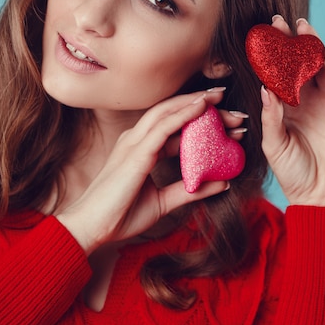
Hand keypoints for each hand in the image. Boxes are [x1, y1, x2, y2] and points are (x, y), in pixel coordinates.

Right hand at [56, 88, 241, 253]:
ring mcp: (134, 143)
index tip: (228, 121)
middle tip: (232, 108)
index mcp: (141, 149)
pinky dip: (184, 113)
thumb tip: (222, 183)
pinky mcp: (135, 152)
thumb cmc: (120, 215)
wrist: (92, 228)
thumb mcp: (163, 202)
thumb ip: (190, 190)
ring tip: (220, 95)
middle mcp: (137, 140)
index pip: (175, 127)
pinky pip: (163, 126)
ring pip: (168, 112)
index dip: (201, 121)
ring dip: (196, 103)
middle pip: (173, 113)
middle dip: (203, 106)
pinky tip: (202, 106)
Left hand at [260, 16, 324, 211]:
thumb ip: (270, 116)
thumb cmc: (293, 172)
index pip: (279, 73)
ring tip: (304, 28)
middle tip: (279, 21)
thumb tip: (264, 87)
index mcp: (288, 106)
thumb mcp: (274, 144)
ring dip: (316, 47)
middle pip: (301, 63)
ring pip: (324, 67)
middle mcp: (309, 100)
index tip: (260, 35)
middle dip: (291, 43)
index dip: (272, 55)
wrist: (320, 196)